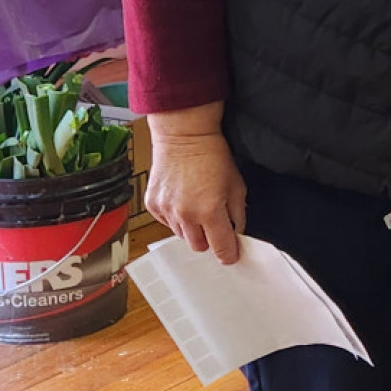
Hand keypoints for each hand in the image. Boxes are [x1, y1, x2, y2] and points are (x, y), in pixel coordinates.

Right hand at [143, 102, 246, 264]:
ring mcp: (166, 211)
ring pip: (182, 236)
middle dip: (210, 239)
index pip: (221, 248)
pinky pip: (167, 223)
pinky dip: (176, 218)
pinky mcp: (152, 205)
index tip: (232, 254)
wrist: (185, 136)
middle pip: (199, 247)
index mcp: (210, 211)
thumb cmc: (213, 156)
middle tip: (215, 223)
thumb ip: (238, 214)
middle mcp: (186, 215)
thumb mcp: (237, 185)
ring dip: (192, 228)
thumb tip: (237, 233)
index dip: (229, 253)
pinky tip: (183, 200)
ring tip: (197, 205)